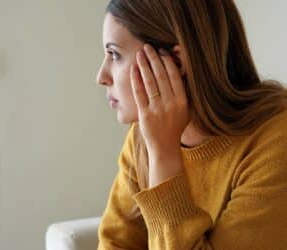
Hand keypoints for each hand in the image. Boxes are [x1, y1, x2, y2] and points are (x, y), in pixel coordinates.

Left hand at [130, 43, 189, 157]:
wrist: (165, 147)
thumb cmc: (175, 127)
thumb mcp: (186, 110)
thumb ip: (184, 92)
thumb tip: (180, 71)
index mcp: (182, 101)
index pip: (174, 75)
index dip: (167, 61)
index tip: (161, 51)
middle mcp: (171, 104)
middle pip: (161, 75)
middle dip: (153, 58)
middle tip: (147, 46)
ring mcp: (157, 109)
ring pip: (149, 82)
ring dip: (143, 66)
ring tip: (139, 54)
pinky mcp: (145, 115)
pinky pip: (139, 94)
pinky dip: (136, 80)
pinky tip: (133, 69)